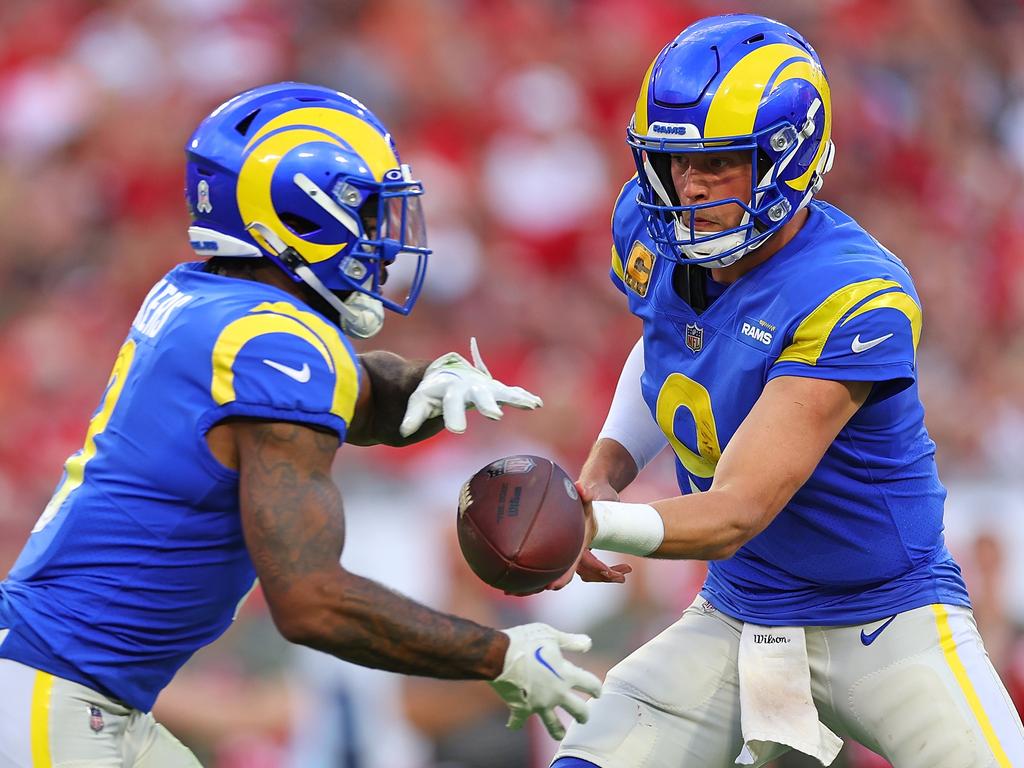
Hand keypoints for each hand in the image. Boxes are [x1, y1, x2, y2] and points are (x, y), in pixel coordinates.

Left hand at [399, 337, 542, 436]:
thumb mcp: (420, 401)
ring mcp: (485, 386)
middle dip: (487, 403)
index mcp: (450, 388)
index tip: (457, 430)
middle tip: (495, 415)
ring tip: (530, 404)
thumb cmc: (431, 391)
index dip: (453, 416)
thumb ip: (413, 416)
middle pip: (479, 394)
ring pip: (501, 391)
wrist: (445, 373)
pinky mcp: (495, 389)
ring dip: (515, 398)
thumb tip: (404, 432)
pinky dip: (523, 396)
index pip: (451, 403)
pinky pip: (511, 392)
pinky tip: (536, 403)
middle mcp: (470, 385)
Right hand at [489, 623, 602, 739]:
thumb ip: (570, 641)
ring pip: (553, 725)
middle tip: (584, 717)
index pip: (589, 684)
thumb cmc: (525, 641)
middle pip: (577, 710)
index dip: (596, 688)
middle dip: (583, 715)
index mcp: (565, 674)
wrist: (498, 654)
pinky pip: (518, 721)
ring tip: (560, 735)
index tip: (597, 692)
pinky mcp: (521, 709)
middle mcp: (556, 693)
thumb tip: (588, 644)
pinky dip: (514, 723)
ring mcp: (539, 704)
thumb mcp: (551, 635)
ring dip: (558, 731)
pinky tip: (512, 725)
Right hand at [548, 481, 632, 589]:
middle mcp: (572, 546)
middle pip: (584, 571)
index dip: (561, 573)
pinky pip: (595, 570)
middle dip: (602, 575)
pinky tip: (624, 570)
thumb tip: (581, 487)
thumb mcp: (590, 494)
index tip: (554, 586)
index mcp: (572, 538)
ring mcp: (579, 551)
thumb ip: (585, 493)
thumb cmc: (592, 492)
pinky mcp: (587, 553)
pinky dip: (608, 573)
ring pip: (590, 573)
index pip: (567, 558)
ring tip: (626, 570)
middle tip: (621, 576)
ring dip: (607, 576)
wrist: (596, 490)